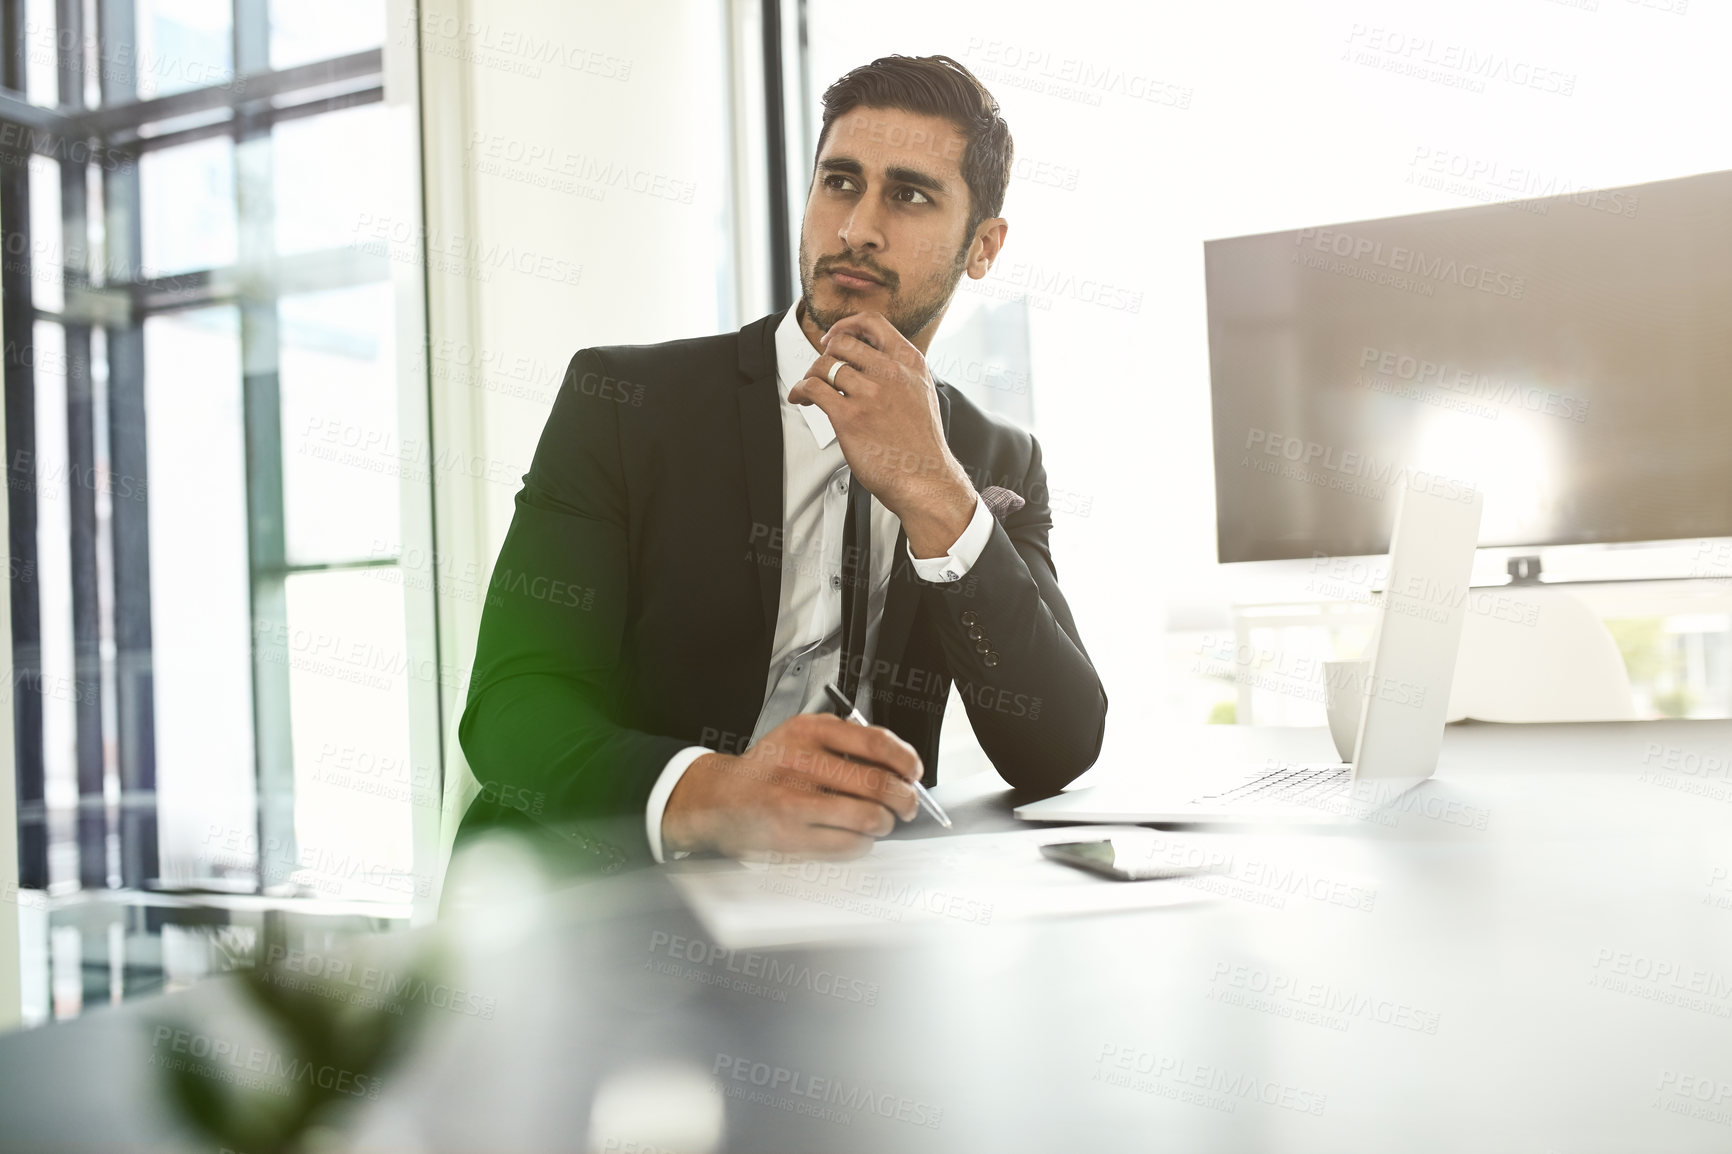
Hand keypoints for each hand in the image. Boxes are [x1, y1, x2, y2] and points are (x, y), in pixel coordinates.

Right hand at [661, 712, 922, 859]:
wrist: (718, 798)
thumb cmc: (768, 770)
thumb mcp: (800, 737)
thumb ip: (845, 744)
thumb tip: (900, 766)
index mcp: (808, 731)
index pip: (875, 741)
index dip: (905, 760)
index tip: (913, 772)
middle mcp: (800, 763)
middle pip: (878, 784)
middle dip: (904, 799)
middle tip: (905, 804)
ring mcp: (794, 802)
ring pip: (868, 818)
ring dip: (883, 824)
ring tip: (878, 821)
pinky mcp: (791, 837)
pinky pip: (849, 846)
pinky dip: (862, 844)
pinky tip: (852, 836)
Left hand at [787, 311, 977, 557]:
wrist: (925, 478)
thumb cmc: (922, 445)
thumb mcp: (922, 394)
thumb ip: (902, 373)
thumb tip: (875, 360)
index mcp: (909, 363)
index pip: (873, 323)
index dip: (846, 325)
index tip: (835, 336)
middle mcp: (890, 373)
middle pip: (842, 343)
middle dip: (825, 354)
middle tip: (821, 369)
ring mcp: (870, 394)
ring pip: (824, 365)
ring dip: (810, 375)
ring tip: (809, 389)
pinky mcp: (850, 417)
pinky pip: (814, 389)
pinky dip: (801, 390)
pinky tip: (802, 398)